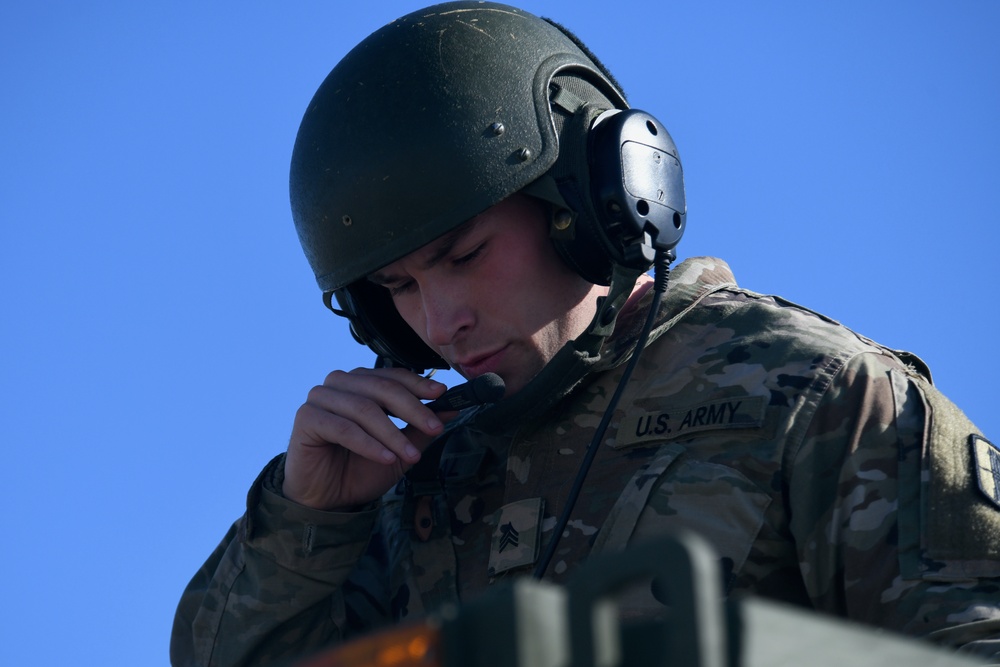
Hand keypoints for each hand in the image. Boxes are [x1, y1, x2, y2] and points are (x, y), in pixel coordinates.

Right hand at [282, 367, 449, 510]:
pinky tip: (386, 458)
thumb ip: (421, 428)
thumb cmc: (360, 469)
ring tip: (411, 456)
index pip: (394, 376)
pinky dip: (368, 444)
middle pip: (382, 388)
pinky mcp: (306, 418)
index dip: (419, 384)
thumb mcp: (399, 449)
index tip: (443, 395)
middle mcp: (340, 383)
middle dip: (413, 410)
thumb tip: (452, 409)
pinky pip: (343, 428)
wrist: (327, 498)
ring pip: (365, 409)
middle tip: (435, 428)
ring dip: (393, 434)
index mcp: (361, 382)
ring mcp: (320, 397)